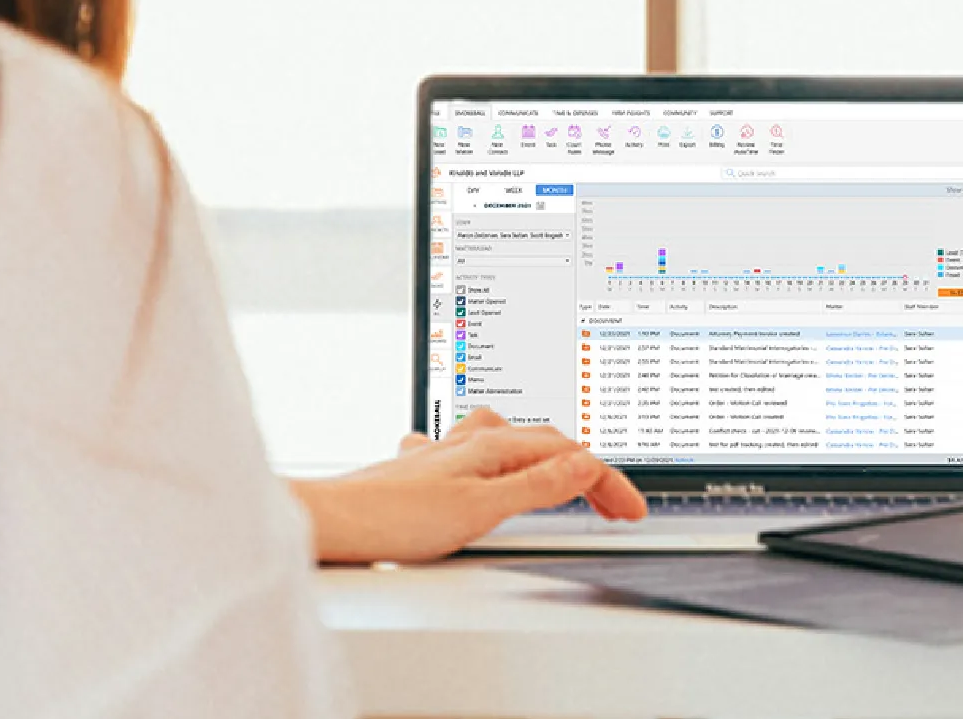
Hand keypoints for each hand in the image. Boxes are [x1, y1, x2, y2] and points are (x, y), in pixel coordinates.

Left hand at [290, 408, 647, 564]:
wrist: (332, 521)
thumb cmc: (394, 516)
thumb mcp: (480, 509)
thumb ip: (536, 486)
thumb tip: (585, 463)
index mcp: (491, 445)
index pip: (568, 454)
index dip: (607, 482)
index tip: (630, 509)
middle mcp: (469, 440)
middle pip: (545, 443)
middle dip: (586, 470)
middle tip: (614, 505)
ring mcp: (446, 452)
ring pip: (510, 441)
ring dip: (546, 457)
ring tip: (565, 475)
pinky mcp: (424, 470)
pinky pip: (474, 452)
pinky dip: (500, 461)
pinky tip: (485, 469)